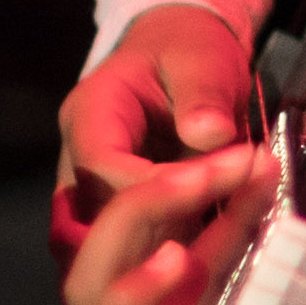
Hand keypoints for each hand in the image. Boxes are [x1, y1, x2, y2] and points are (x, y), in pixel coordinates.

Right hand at [53, 1, 259, 250]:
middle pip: (99, 218)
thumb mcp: (202, 58)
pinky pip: (136, 249)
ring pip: (114, 244)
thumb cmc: (188, 53)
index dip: (154, 188)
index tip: (211, 186)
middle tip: (228, 211)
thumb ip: (204, 93)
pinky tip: (222, 241)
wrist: (183, 57)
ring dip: (170, 245)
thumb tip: (209, 132)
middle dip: (163, 224)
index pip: (102, 169)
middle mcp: (77, 163)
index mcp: (88, 116)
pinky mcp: (119, 218)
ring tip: (229, 225)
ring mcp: (93, 195)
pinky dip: (178, 251)